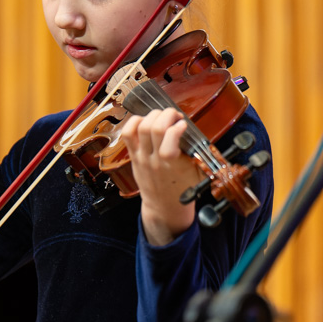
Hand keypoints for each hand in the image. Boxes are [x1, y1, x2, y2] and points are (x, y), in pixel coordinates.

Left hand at [120, 108, 201, 245]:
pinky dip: (134, 121)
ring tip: (162, 116)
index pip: (169, 138)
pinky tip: (145, 120)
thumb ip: (193, 152)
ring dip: (152, 115)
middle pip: (154, 128)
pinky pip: (127, 134)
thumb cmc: (181, 189)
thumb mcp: (194, 171)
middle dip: (166, 114)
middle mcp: (153, 159)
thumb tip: (190, 130)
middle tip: (174, 115)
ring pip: (140, 127)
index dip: (177, 126)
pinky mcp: (133, 156)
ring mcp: (141, 157)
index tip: (184, 125)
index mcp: (171, 164)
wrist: (163, 207)